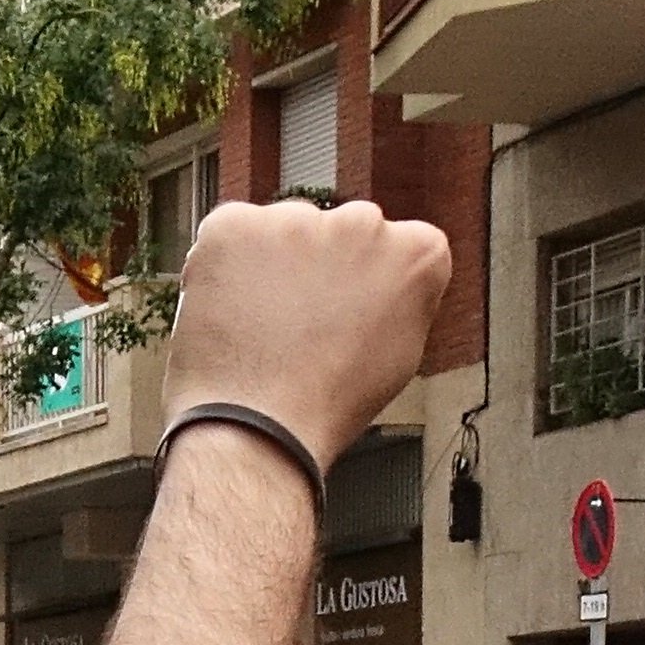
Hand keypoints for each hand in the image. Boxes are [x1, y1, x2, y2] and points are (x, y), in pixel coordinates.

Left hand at [162, 197, 450, 474]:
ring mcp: (297, 218)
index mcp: (419, 251)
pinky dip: (226, 264)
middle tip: (298, 322)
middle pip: (339, 232)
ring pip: (284, 231)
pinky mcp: (236, 223)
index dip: (367, 285)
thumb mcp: (401, 352)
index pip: (397, 245)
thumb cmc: (330, 403)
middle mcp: (364, 221)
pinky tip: (229, 310)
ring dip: (274, 263)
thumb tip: (380, 277)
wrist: (258, 426)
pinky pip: (231, 233)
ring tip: (260, 325)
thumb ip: (399, 297)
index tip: (349, 315)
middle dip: (321, 265)